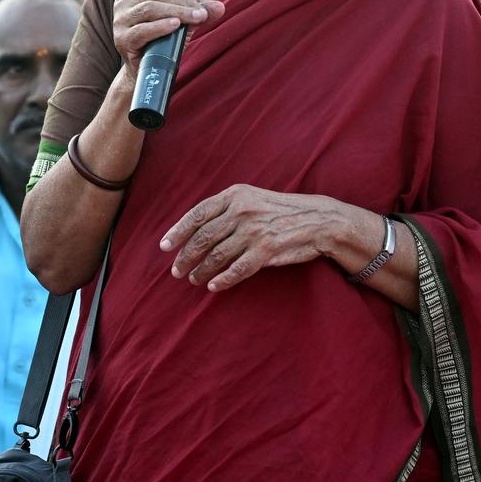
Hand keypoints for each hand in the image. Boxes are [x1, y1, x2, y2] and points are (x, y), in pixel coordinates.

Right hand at [113, 0, 225, 76]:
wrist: (146, 70)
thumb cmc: (162, 40)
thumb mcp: (182, 22)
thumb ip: (199, 13)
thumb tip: (221, 7)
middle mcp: (125, 0)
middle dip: (183, 0)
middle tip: (201, 12)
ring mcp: (121, 19)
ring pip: (149, 7)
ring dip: (176, 12)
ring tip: (195, 19)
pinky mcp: (122, 39)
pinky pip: (142, 29)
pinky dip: (161, 26)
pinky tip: (175, 26)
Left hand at [159, 184, 342, 291]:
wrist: (316, 219)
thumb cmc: (278, 210)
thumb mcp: (250, 197)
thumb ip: (224, 208)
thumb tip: (195, 227)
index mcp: (233, 195)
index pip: (197, 214)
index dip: (178, 231)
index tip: (164, 246)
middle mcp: (241, 211)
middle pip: (203, 237)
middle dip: (185, 256)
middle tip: (176, 270)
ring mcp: (253, 231)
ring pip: (217, 255)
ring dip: (201, 270)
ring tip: (193, 279)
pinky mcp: (266, 251)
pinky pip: (237, 269)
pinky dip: (223, 280)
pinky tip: (214, 286)